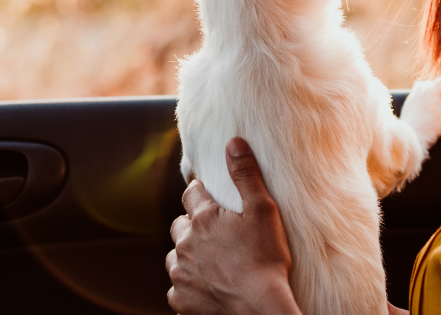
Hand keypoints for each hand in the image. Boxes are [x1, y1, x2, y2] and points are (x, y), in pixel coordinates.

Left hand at [166, 138, 300, 314]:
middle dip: (193, 223)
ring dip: (188, 254)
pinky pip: (177, 287)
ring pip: (175, 255)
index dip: (202, 193)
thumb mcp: (263, 209)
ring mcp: (179, 273)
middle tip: (216, 231)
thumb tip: (233, 142)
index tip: (213, 197)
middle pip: (180, 224)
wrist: (260, 307)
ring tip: (211, 259)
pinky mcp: (180, 298)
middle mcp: (184, 243)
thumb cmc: (266, 257)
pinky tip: (206, 284)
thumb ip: (245, 174)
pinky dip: (189, 283)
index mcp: (203, 218)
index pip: (192, 193)